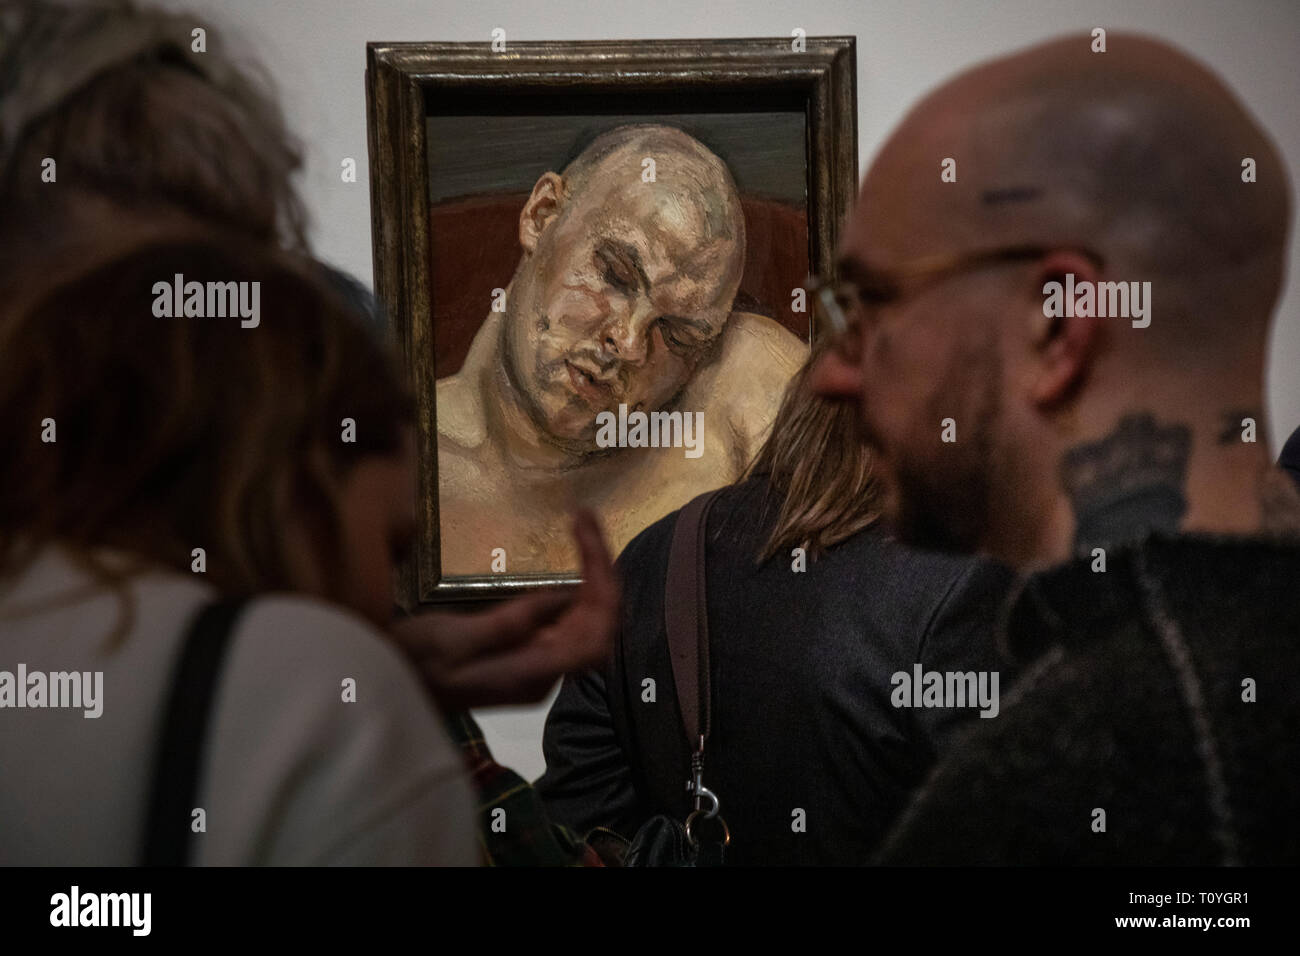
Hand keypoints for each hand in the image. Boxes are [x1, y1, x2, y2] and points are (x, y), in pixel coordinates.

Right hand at [391, 508, 618, 709]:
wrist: (386, 688)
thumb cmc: (412, 664)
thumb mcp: (455, 639)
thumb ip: (511, 623)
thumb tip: (565, 595)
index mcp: (531, 673)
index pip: (595, 634)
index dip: (603, 586)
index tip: (588, 537)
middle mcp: (544, 674)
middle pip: (597, 624)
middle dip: (602, 570)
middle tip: (585, 517)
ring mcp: (537, 666)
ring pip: (586, 621)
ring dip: (593, 576)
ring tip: (583, 529)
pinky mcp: (527, 656)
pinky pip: (567, 621)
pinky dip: (577, 588)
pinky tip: (571, 563)